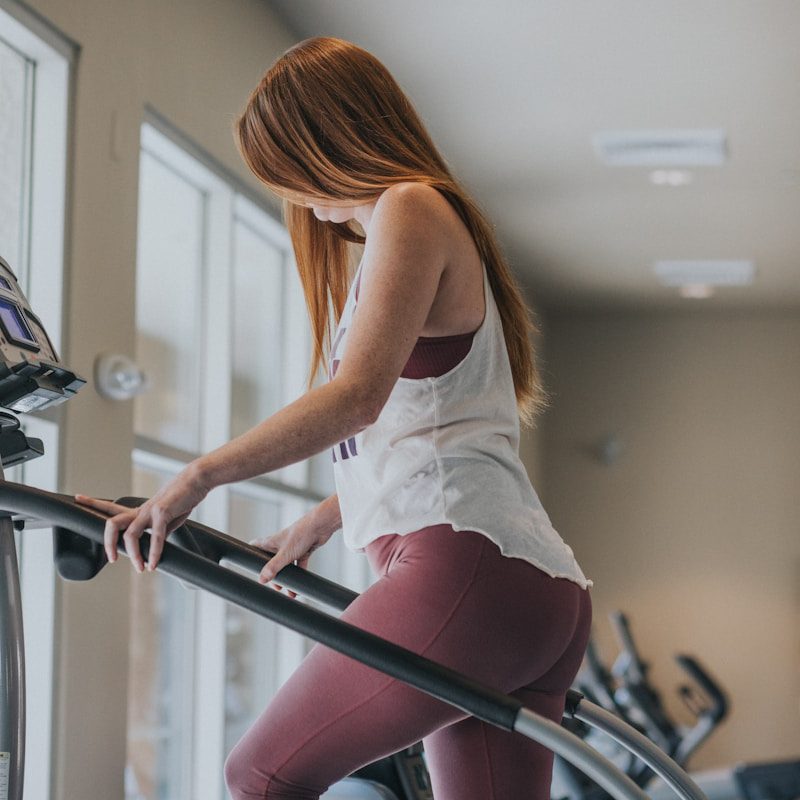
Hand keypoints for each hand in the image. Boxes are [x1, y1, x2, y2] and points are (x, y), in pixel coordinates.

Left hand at [75, 464, 209, 573]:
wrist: (196, 480)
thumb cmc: (184, 496)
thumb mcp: (169, 517)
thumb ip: (159, 530)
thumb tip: (156, 543)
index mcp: (140, 511)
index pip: (111, 507)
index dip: (93, 503)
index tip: (78, 498)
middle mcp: (141, 510)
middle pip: (112, 523)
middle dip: (108, 543)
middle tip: (112, 559)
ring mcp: (150, 511)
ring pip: (130, 534)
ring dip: (133, 554)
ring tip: (140, 567)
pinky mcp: (163, 513)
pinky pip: (155, 536)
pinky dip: (154, 552)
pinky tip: (154, 563)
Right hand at [251, 516, 333, 596]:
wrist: (321, 526)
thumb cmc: (301, 534)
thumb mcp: (285, 554)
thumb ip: (273, 567)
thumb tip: (261, 579)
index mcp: (271, 542)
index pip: (255, 546)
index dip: (251, 555)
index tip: (249, 566)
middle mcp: (280, 544)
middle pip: (271, 561)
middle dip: (273, 574)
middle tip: (276, 586)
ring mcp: (292, 547)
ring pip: (286, 565)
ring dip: (287, 577)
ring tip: (289, 592)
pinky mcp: (303, 550)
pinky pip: (299, 564)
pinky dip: (299, 574)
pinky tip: (300, 584)